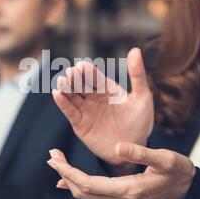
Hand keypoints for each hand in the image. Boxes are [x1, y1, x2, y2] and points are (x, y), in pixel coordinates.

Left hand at [47, 144, 195, 198]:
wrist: (190, 192)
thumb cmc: (180, 174)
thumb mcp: (166, 159)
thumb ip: (141, 153)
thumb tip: (117, 147)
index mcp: (129, 189)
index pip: (88, 185)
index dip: (69, 173)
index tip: (55, 159)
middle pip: (83, 192)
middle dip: (64, 174)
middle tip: (51, 157)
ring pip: (87, 195)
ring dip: (70, 179)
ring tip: (57, 162)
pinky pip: (95, 195)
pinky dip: (80, 184)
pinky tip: (70, 178)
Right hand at [52, 48, 153, 165]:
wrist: (134, 148)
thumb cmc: (140, 122)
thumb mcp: (142, 97)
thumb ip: (137, 75)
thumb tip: (135, 50)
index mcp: (107, 89)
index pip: (95, 76)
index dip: (88, 71)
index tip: (82, 65)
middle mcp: (94, 97)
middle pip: (80, 84)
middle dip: (75, 78)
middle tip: (70, 72)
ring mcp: (85, 110)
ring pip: (72, 96)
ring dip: (65, 88)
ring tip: (61, 82)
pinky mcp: (80, 124)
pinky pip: (69, 112)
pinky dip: (62, 103)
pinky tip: (57, 94)